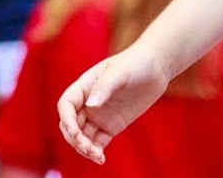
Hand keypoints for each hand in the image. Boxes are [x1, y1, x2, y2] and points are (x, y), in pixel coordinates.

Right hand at [57, 46, 168, 163]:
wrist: (156, 68)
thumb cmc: (135, 63)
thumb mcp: (119, 72)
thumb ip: (104, 87)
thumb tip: (89, 106)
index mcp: (85, 85)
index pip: (66, 105)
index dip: (67, 120)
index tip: (76, 133)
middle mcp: (88, 102)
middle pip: (70, 125)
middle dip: (74, 139)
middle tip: (88, 148)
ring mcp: (99, 115)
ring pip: (82, 136)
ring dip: (84, 148)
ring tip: (97, 156)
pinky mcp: (111, 126)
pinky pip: (97, 142)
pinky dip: (95, 152)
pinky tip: (101, 158)